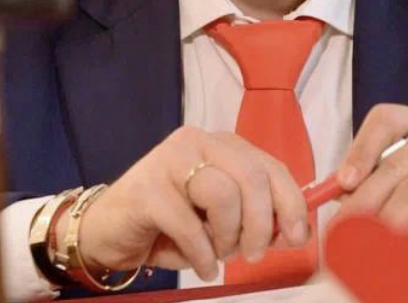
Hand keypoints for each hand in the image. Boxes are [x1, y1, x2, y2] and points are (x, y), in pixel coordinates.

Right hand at [62, 126, 309, 280]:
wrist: (109, 232)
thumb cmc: (171, 225)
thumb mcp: (221, 219)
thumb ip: (256, 215)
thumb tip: (295, 230)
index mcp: (223, 145)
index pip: (271, 166)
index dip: (291, 203)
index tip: (297, 236)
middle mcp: (199, 142)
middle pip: (252, 176)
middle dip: (262, 224)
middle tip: (253, 254)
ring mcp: (170, 160)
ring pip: (224, 194)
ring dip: (228, 236)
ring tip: (218, 253)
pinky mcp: (148, 188)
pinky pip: (189, 223)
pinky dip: (202, 253)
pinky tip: (201, 265)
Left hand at [332, 104, 407, 243]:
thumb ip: (391, 181)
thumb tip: (343, 193)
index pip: (387, 118)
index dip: (360, 149)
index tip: (342, 183)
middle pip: (395, 164)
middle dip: (363, 204)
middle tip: (341, 236)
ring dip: (382, 229)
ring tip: (366, 253)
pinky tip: (406, 260)